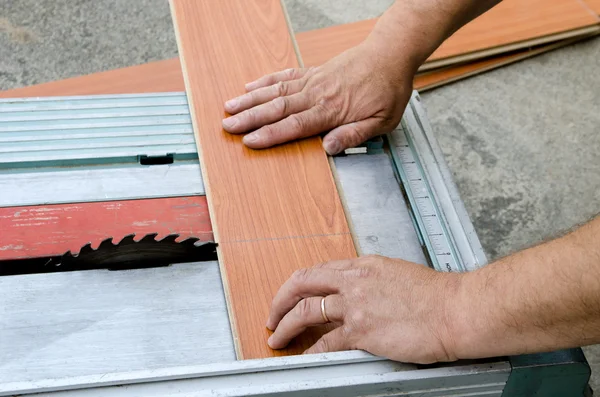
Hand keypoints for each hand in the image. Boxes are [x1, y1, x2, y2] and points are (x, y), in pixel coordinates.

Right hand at [222, 42, 414, 154]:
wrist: (390, 54)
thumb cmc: (388, 89)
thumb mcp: (382, 121)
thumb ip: (354, 134)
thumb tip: (329, 148)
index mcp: (332, 110)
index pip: (295, 125)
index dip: (270, 134)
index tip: (249, 141)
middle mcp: (317, 94)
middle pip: (278, 108)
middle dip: (250, 118)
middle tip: (227, 126)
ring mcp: (313, 81)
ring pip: (276, 91)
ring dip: (251, 100)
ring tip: (229, 107)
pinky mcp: (314, 71)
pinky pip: (285, 75)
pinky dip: (266, 81)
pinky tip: (251, 86)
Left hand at [266, 255, 462, 363]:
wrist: (457, 310)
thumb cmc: (438, 296)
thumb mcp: (399, 275)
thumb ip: (374, 282)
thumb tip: (361, 294)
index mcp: (365, 265)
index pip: (320, 270)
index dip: (300, 284)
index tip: (292, 294)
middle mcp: (355, 280)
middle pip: (302, 284)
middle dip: (280, 300)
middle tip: (272, 315)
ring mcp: (356, 304)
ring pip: (305, 311)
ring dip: (285, 326)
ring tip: (277, 337)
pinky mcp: (362, 330)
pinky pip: (325, 341)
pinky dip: (310, 350)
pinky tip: (305, 355)